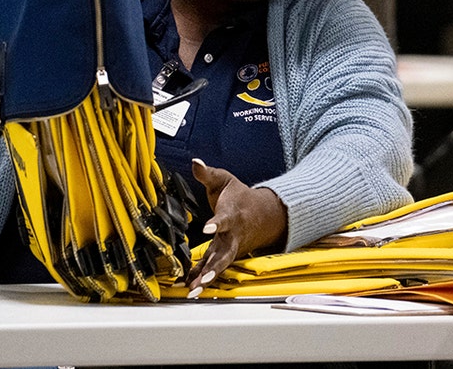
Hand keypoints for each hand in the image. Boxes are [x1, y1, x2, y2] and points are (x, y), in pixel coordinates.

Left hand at [186, 159, 286, 296]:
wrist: (262, 214)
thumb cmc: (240, 197)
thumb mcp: (224, 180)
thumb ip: (207, 173)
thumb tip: (195, 161)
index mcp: (232, 215)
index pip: (224, 219)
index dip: (217, 224)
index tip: (208, 228)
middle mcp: (232, 235)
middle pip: (225, 253)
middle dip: (214, 267)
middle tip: (204, 279)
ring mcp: (230, 248)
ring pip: (220, 266)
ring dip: (208, 278)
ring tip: (195, 290)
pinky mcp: (224, 255)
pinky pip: (213, 268)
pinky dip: (202, 278)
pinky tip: (190, 287)